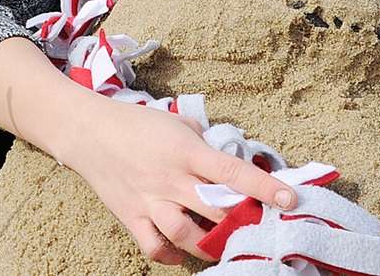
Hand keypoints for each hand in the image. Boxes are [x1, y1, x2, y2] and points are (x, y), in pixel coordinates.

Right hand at [65, 99, 297, 264]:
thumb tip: (232, 158)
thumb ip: (207, 142)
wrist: (89, 131)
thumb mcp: (180, 122)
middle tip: (261, 227)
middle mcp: (171, 179)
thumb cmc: (139, 123)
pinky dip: (173, 256)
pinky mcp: (131, 217)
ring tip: (226, 245)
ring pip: (187, 236)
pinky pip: (155, 248)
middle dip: (243, 222)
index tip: (290, 198)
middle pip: (216, 211)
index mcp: (187, 152)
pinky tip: (186, 252)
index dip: (264, 187)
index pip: (233, 173)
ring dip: (211, 246)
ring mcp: (150, 201)